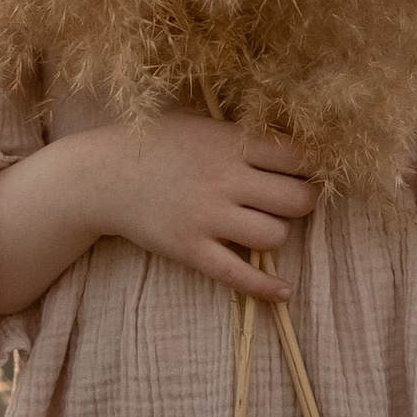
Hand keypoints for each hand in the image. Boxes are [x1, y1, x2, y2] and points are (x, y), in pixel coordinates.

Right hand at [92, 116, 318, 298]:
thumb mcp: (202, 124)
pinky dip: (266, 288)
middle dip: (304, 202)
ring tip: (265, 227)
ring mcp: (208, 217)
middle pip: (296, 200)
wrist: (104, 175)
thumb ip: (243, 135)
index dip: (312, 167)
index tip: (310, 172)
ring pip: (275, 235)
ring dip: (277, 233)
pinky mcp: (192, 249)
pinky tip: (284, 291)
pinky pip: (239, 275)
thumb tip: (292, 145)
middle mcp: (225, 179)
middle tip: (293, 201)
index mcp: (231, 143)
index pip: (297, 157)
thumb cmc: (156, 143)